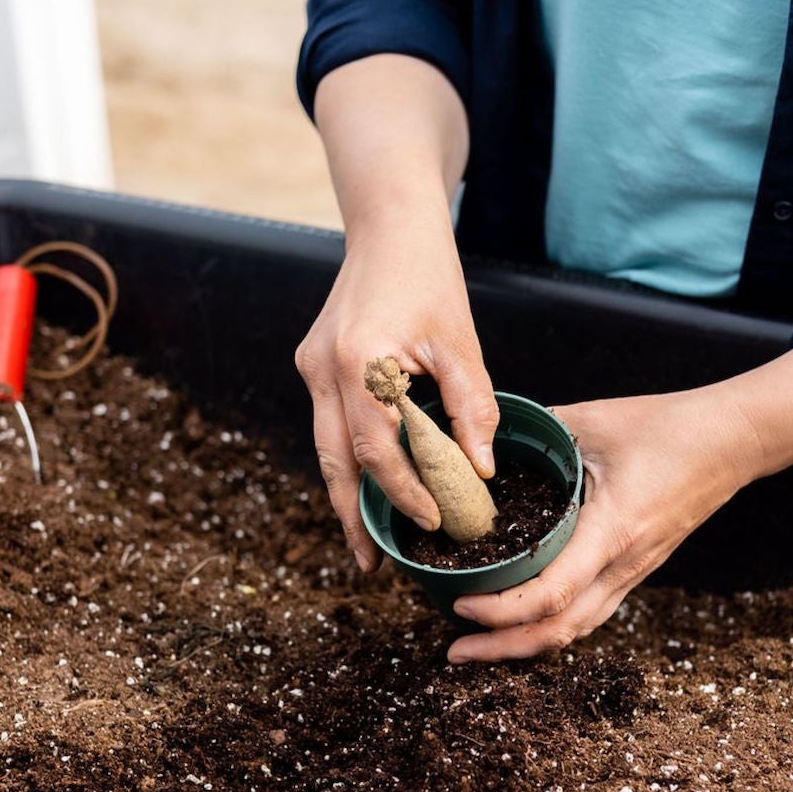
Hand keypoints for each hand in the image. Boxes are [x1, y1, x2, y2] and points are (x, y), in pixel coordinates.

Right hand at [294, 212, 497, 571]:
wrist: (388, 226)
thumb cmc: (429, 278)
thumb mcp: (461, 344)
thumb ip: (472, 409)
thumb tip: (480, 472)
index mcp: (360, 361)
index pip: (378, 448)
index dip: (403, 492)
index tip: (430, 523)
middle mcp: (323, 368)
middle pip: (333, 461)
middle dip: (351, 517)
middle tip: (370, 565)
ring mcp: (312, 366)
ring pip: (325, 447)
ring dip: (346, 494)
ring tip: (367, 540)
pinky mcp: (314, 363)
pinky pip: (329, 423)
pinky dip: (349, 458)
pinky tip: (370, 485)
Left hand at [449, 389, 756, 660]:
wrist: (732, 441)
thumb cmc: (668, 426)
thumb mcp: (594, 420)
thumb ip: (538, 434)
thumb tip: (484, 444)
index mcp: (613, 530)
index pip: (550, 593)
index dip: (501, 610)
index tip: (460, 604)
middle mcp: (625, 564)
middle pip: (560, 631)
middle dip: (504, 648)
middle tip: (454, 651)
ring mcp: (634, 572)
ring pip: (577, 629)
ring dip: (526, 644)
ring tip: (480, 646)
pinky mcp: (637, 569)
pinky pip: (591, 613)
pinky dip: (551, 626)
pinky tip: (522, 620)